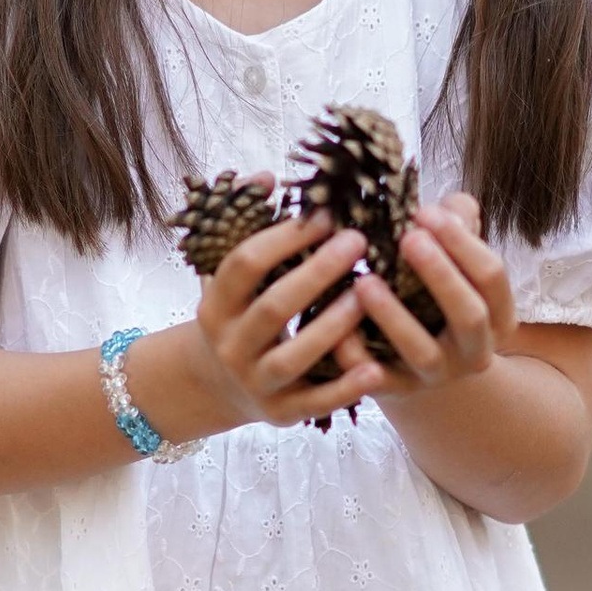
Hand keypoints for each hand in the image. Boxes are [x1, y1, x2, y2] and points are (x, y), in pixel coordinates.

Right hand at [174, 201, 392, 428]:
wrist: (216, 386)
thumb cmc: (239, 315)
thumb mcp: (231, 277)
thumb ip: (248, 227)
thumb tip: (265, 177)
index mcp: (215, 305)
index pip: (245, 264)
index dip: (285, 236)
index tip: (326, 215)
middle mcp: (229, 345)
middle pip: (273, 308)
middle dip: (316, 273)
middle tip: (357, 241)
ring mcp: (254, 383)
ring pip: (294, 357)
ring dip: (332, 326)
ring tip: (367, 294)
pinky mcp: (280, 414)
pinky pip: (315, 403)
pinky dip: (345, 389)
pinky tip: (376, 369)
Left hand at [357, 192, 519, 389]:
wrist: (416, 360)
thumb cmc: (434, 294)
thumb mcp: (454, 261)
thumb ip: (458, 226)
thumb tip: (450, 206)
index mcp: (498, 315)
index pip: (491, 276)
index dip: (462, 243)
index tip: (426, 212)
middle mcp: (476, 350)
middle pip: (469, 314)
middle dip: (441, 275)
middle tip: (409, 238)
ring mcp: (438, 375)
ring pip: (423, 351)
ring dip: (394, 317)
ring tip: (365, 282)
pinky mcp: (400, 391)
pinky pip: (378, 379)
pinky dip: (357, 356)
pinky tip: (338, 330)